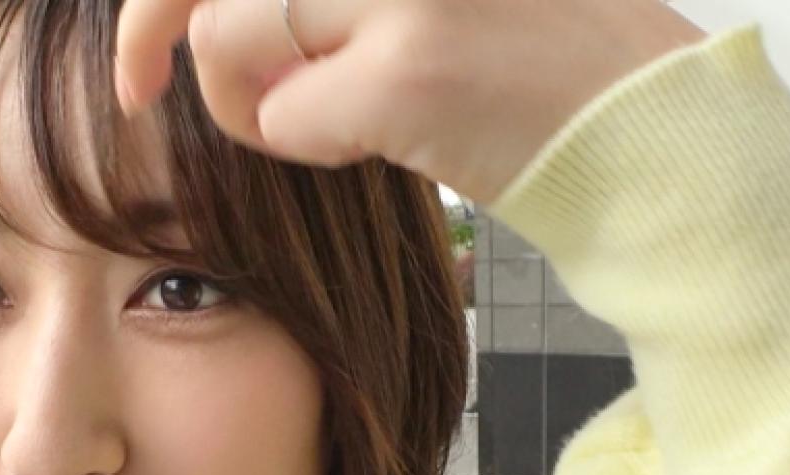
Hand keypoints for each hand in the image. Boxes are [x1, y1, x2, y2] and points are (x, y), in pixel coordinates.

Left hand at [114, 0, 706, 201]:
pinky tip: (368, 144)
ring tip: (324, 117)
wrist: (650, 129)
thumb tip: (217, 5)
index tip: (152, 32)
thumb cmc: (540, 59)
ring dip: (245, 98)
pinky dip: (301, 145)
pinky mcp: (408, 69)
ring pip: (228, 35)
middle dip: (155, 26)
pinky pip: (278, 118)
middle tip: (138, 84)